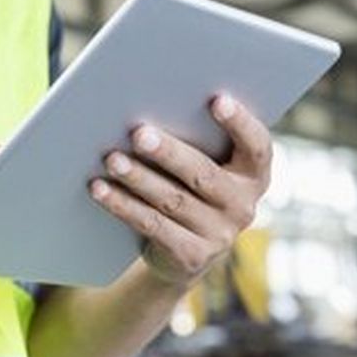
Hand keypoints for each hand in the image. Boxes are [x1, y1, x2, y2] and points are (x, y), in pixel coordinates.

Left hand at [90, 94, 271, 286]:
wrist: (185, 251)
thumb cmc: (191, 188)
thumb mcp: (204, 164)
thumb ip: (196, 139)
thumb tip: (148, 110)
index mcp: (253, 175)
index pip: (256, 147)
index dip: (240, 123)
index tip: (217, 99)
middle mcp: (243, 206)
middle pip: (204, 174)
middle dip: (169, 152)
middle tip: (139, 133)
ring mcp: (219, 235)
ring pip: (173, 200)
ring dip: (138, 178)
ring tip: (112, 159)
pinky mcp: (192, 256)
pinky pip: (152, 226)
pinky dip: (123, 205)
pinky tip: (100, 188)